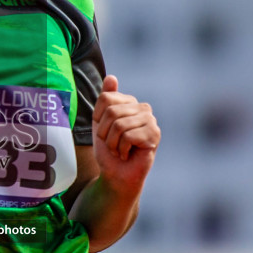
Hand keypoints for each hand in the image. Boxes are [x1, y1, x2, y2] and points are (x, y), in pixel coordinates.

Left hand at [92, 75, 157, 191]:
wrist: (116, 175)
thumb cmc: (108, 150)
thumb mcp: (100, 123)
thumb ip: (105, 100)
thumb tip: (112, 77)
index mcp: (130, 102)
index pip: (105, 98)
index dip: (98, 118)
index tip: (104, 131)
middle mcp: (143, 108)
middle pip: (111, 112)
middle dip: (105, 133)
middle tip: (112, 144)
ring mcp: (150, 120)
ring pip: (119, 124)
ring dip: (113, 143)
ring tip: (119, 150)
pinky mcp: (154, 134)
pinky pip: (127, 136)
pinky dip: (121, 149)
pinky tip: (127, 154)